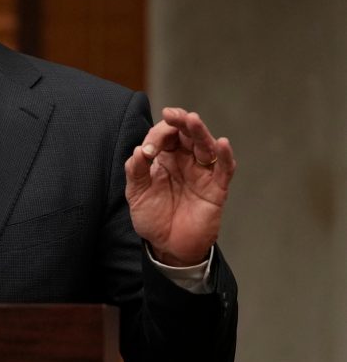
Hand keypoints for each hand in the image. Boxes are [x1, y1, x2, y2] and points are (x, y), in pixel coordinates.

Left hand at [124, 107, 235, 266]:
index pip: (165, 136)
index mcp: (165, 159)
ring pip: (205, 146)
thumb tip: (139, 150)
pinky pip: (224, 169)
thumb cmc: (153, 217)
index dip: (157, 136)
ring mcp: (202, 174)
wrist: (168, 246)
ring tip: (193, 120)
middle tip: (173, 115)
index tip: (148, 150)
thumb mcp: (136, 193)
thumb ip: (135, 171)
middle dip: (181, 122)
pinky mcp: (216, 189)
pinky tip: (221, 143)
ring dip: (200, 132)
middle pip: (187, 134)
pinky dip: (225, 156)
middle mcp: (185, 162)